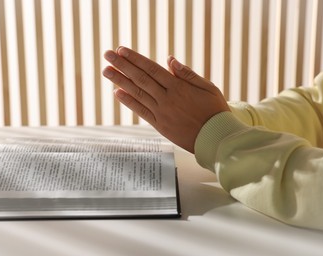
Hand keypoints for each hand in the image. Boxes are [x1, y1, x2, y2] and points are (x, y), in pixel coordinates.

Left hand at [103, 47, 228, 152]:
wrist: (216, 138)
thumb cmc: (214, 111)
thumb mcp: (207, 87)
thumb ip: (187, 74)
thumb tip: (169, 59)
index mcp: (179, 87)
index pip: (152, 69)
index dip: (135, 59)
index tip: (122, 50)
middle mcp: (167, 98)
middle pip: (141, 78)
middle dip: (122, 65)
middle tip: (107, 55)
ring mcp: (162, 112)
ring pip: (138, 93)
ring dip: (120, 81)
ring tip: (106, 72)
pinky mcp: (160, 125)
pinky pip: (141, 111)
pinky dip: (129, 101)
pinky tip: (117, 92)